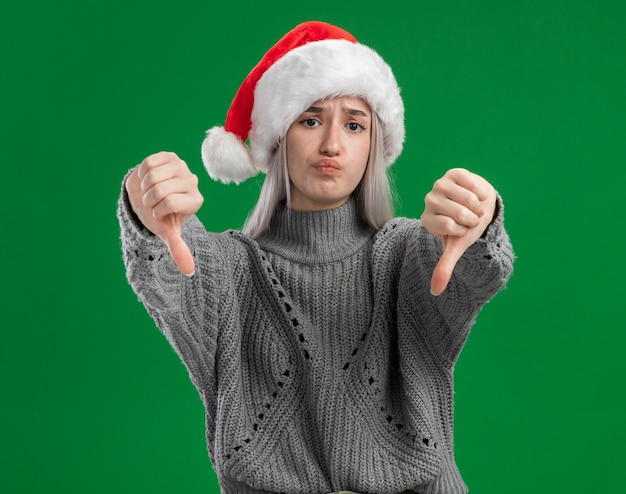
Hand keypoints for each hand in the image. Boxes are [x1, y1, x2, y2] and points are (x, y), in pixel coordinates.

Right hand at [125, 152, 203, 275]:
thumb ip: (179, 250)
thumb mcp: (168, 232)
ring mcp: (182, 167)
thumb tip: (190, 272)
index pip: (170, 202)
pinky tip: (148, 179)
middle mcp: (193, 181)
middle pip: (159, 188)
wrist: (148, 198)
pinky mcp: (169, 156)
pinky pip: (148, 163)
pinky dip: (142, 174)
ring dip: (144, 186)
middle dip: (148, 198)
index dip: (158, 209)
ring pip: (153, 175)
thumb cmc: (160, 216)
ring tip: (150, 191)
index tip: (160, 213)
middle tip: (151, 202)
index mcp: (196, 200)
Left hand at [421, 168, 495, 295]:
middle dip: (472, 218)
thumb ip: (444, 267)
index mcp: (427, 220)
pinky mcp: (453, 173)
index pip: (449, 227)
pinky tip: (476, 194)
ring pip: (466, 199)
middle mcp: (429, 201)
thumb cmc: (466, 227)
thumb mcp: (456, 248)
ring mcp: (439, 185)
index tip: (462, 229)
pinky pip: (471, 184)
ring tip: (474, 207)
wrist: (479, 206)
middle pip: (458, 213)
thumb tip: (434, 292)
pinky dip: (480, 192)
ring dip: (478, 206)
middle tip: (470, 218)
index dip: (463, 229)